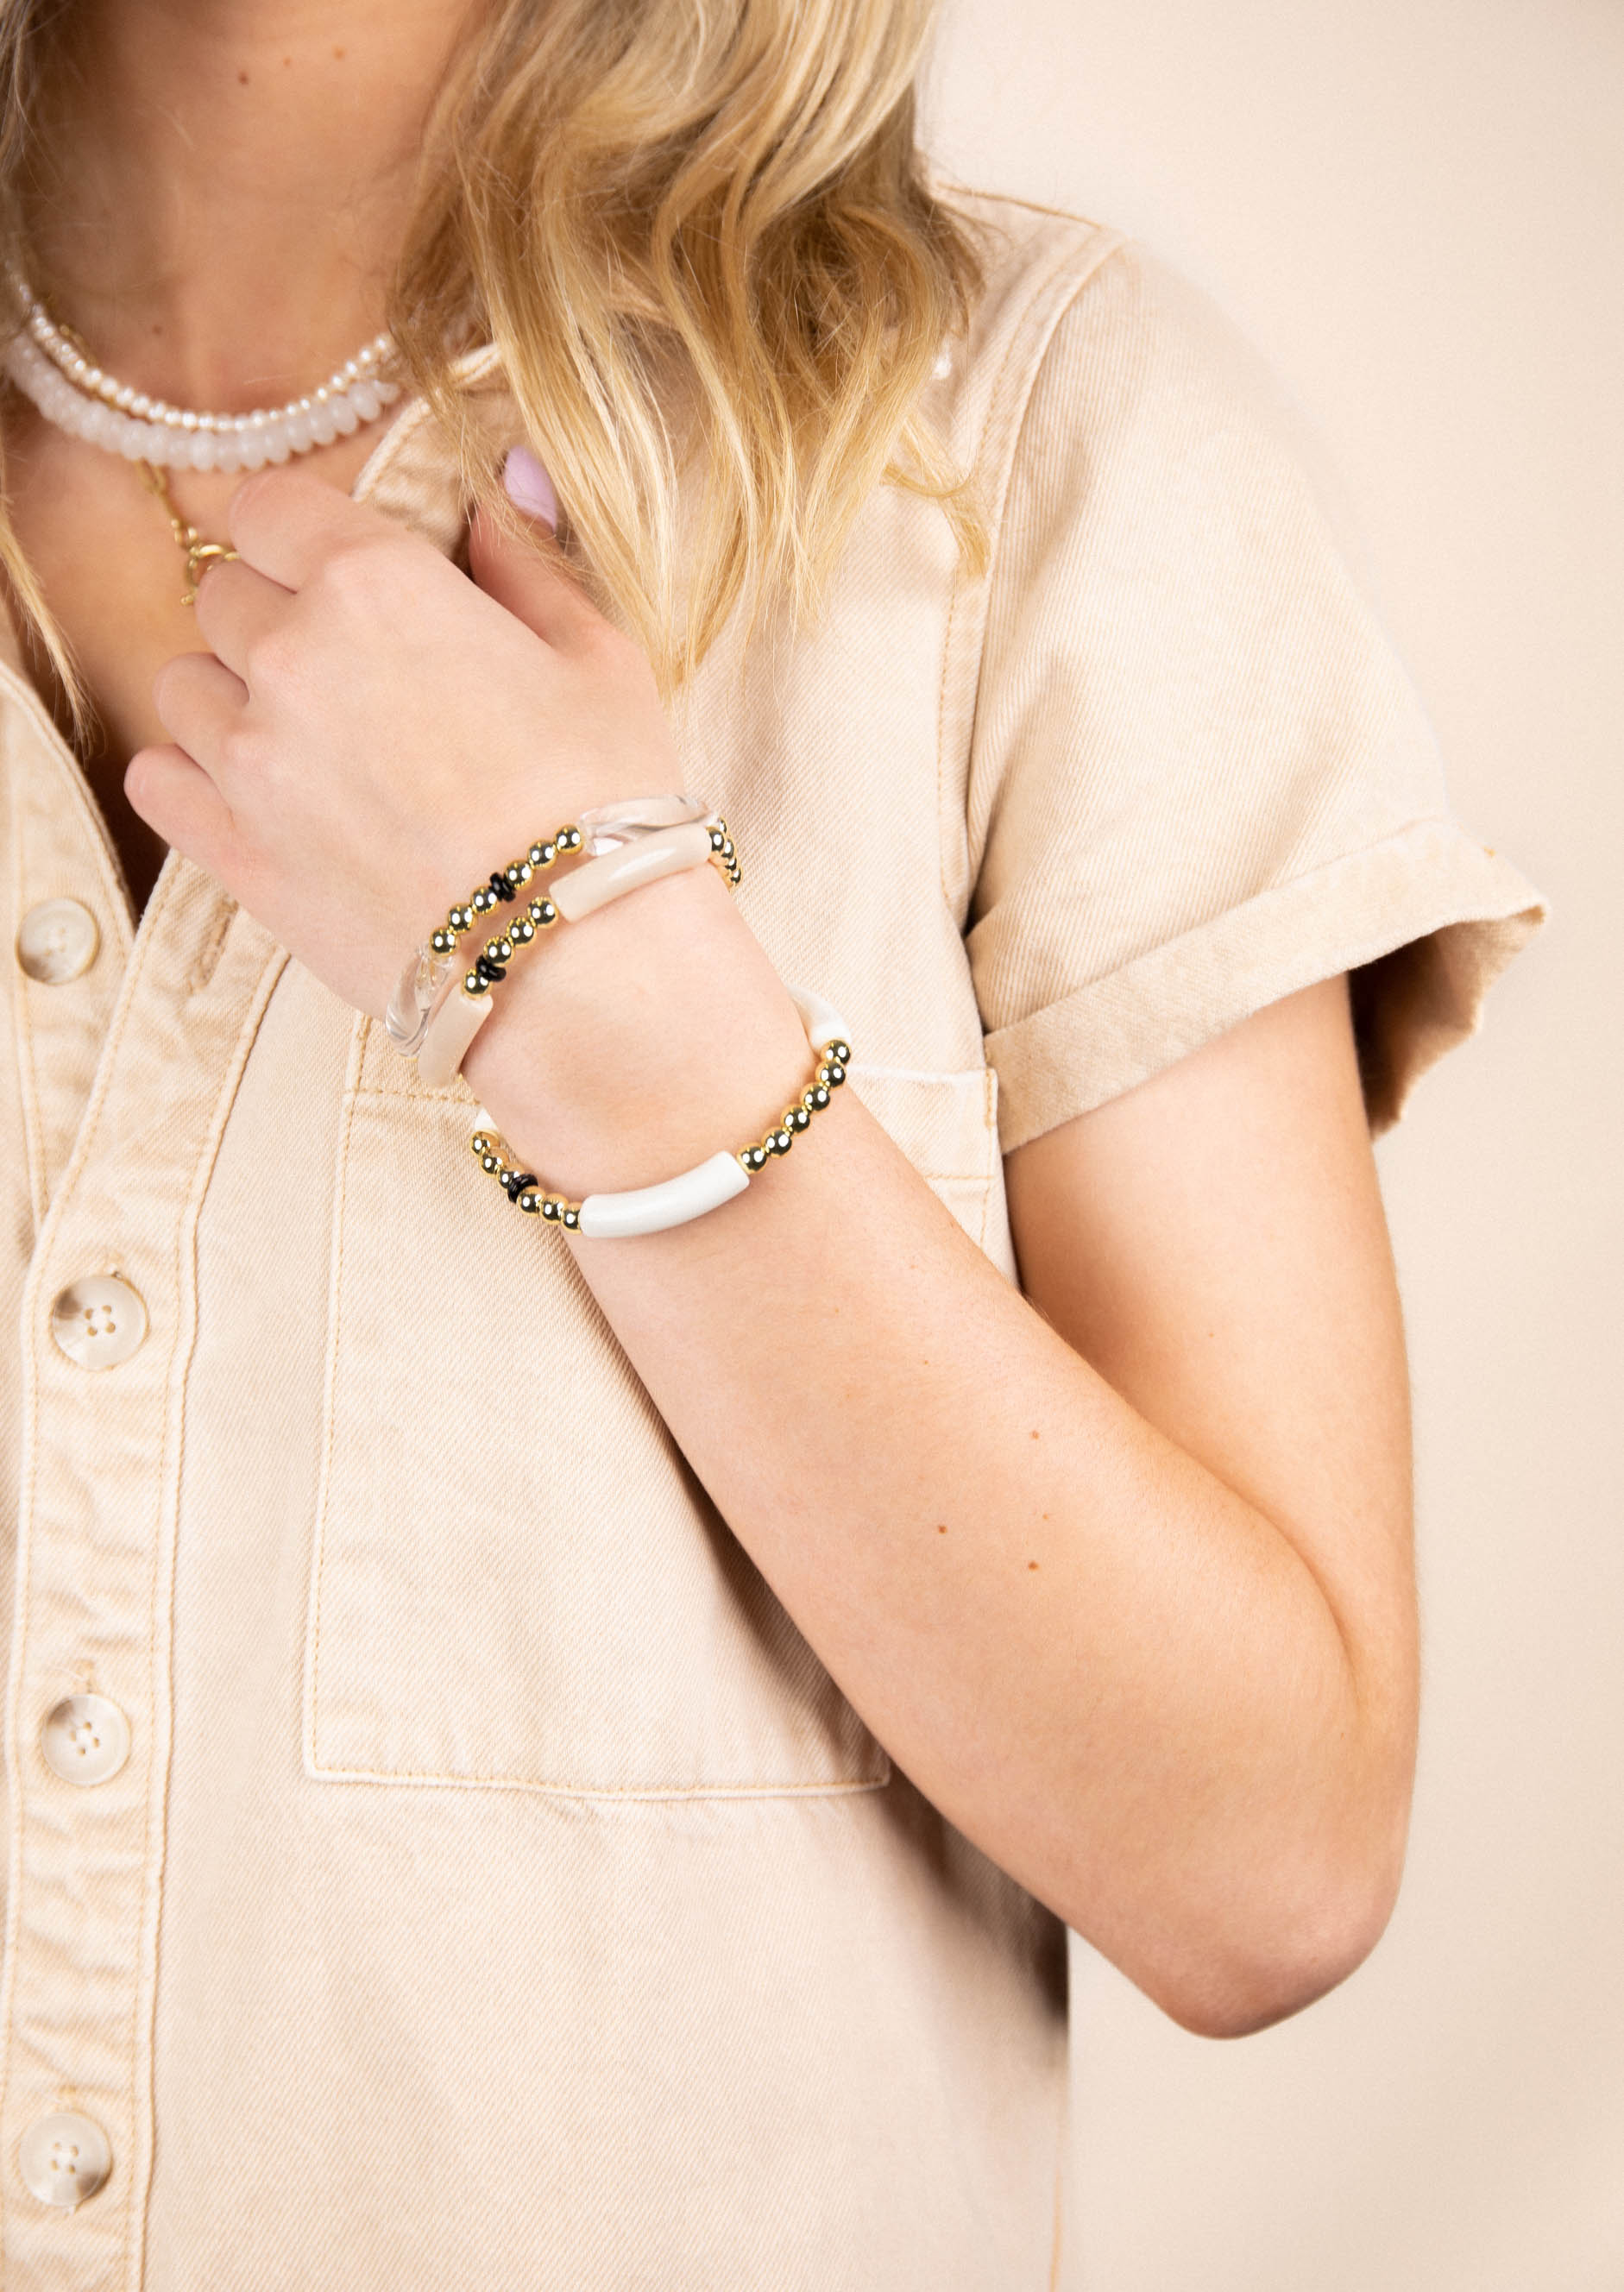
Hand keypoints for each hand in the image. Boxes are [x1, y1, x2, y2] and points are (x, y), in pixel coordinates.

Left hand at [126, 456, 685, 1019]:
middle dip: (274, 615)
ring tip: (306, 739)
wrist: (582, 962)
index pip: (268, 503)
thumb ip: (528, 558)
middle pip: (224, 594)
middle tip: (346, 668)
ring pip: (181, 683)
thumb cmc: (607, 804)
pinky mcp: (233, 852)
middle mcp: (291, 655)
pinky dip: (191, 774)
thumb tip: (506, 475)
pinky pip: (156, 777)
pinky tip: (257, 792)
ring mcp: (250, 758)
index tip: (321, 557)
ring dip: (231, 696)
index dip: (294, 526)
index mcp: (375, 582)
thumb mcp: (598, 658)